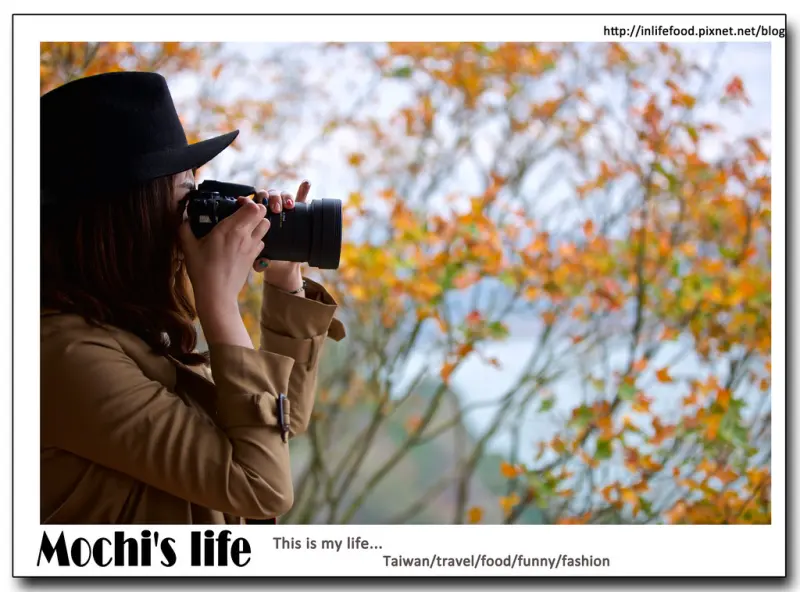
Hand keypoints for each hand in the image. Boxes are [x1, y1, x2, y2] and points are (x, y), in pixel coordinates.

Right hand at [178, 196, 269, 346]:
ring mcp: (251, 247)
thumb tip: (183, 219)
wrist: (217, 294)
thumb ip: (185, 229)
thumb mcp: (188, 248)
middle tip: (242, 213)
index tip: (236, 203)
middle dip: (255, 210)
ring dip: (258, 223)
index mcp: (230, 229)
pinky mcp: (254, 258)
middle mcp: (244, 236)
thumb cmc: (202, 271)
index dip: (247, 202)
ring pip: (266, 227)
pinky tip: (245, 242)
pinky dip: (257, 238)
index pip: (252, 207)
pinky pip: (262, 242)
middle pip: (263, 214)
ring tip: (245, 226)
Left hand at [253, 180, 310, 294]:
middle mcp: (270, 211)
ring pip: (282, 195)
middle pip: (267, 195)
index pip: (251, 203)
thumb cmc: (269, 258)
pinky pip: (301, 197)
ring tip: (288, 206)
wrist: (284, 264)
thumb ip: (260, 262)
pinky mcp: (300, 212)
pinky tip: (306, 183)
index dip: (250, 201)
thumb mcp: (263, 259)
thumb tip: (260, 264)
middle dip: (269, 198)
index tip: (251, 204)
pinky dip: (303, 189)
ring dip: (284, 197)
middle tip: (274, 209)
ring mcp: (285, 210)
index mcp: (256, 218)